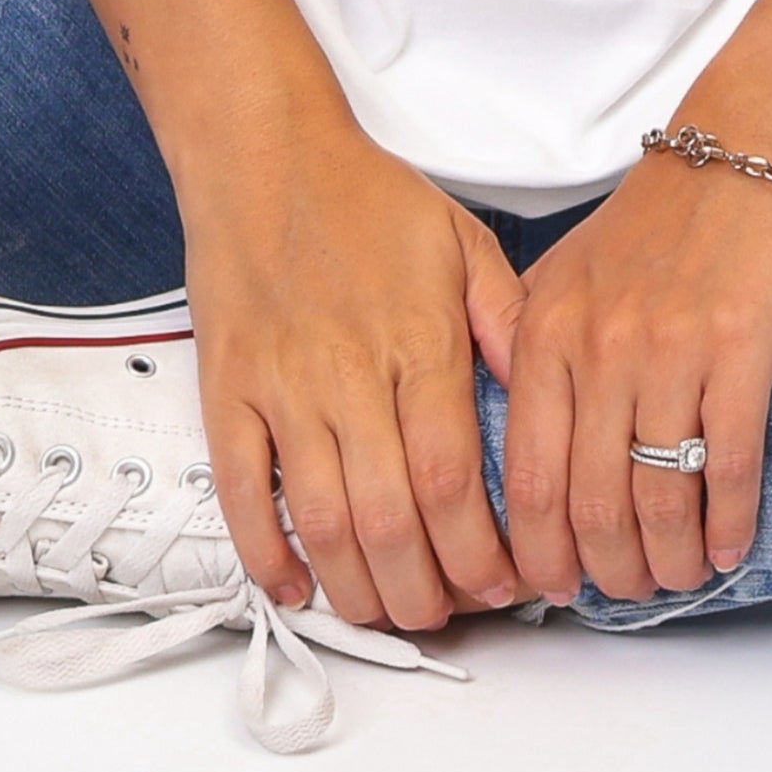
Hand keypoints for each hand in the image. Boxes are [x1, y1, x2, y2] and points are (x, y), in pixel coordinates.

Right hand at [182, 123, 527, 630]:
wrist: (265, 155)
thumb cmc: (368, 199)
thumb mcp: (464, 242)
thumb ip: (509, 321)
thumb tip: (544, 393)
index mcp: (419, 344)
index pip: (455, 480)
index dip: (480, 553)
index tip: (503, 584)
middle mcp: (351, 376)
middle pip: (392, 521)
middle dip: (427, 592)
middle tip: (451, 616)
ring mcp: (283, 389)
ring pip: (322, 522)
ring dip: (358, 589)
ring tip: (390, 614)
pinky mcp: (228, 392)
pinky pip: (242, 492)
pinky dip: (265, 552)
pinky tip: (296, 585)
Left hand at [502, 151, 771, 602]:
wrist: (740, 151)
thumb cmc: (653, 221)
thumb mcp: (561, 275)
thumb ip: (525, 349)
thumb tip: (503, 447)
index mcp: (545, 333)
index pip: (525, 476)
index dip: (536, 552)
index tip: (550, 587)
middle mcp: (599, 347)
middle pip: (588, 504)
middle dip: (605, 575)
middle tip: (621, 595)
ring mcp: (670, 350)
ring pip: (657, 499)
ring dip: (668, 562)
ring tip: (678, 577)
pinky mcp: (739, 347)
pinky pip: (730, 464)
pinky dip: (729, 524)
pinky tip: (727, 546)